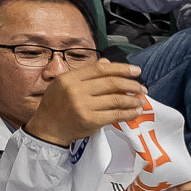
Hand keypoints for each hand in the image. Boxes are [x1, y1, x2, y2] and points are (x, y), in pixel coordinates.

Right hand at [21, 58, 146, 147]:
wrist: (48, 128)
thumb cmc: (56, 105)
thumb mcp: (65, 84)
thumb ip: (86, 73)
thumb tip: (107, 62)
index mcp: (69, 78)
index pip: (100, 68)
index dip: (121, 68)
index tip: (136, 70)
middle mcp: (76, 90)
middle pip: (111, 83)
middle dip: (131, 84)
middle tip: (142, 88)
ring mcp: (83, 106)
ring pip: (116, 99)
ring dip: (132, 100)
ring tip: (140, 101)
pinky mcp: (90, 120)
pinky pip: (115, 115)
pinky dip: (128, 113)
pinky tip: (135, 112)